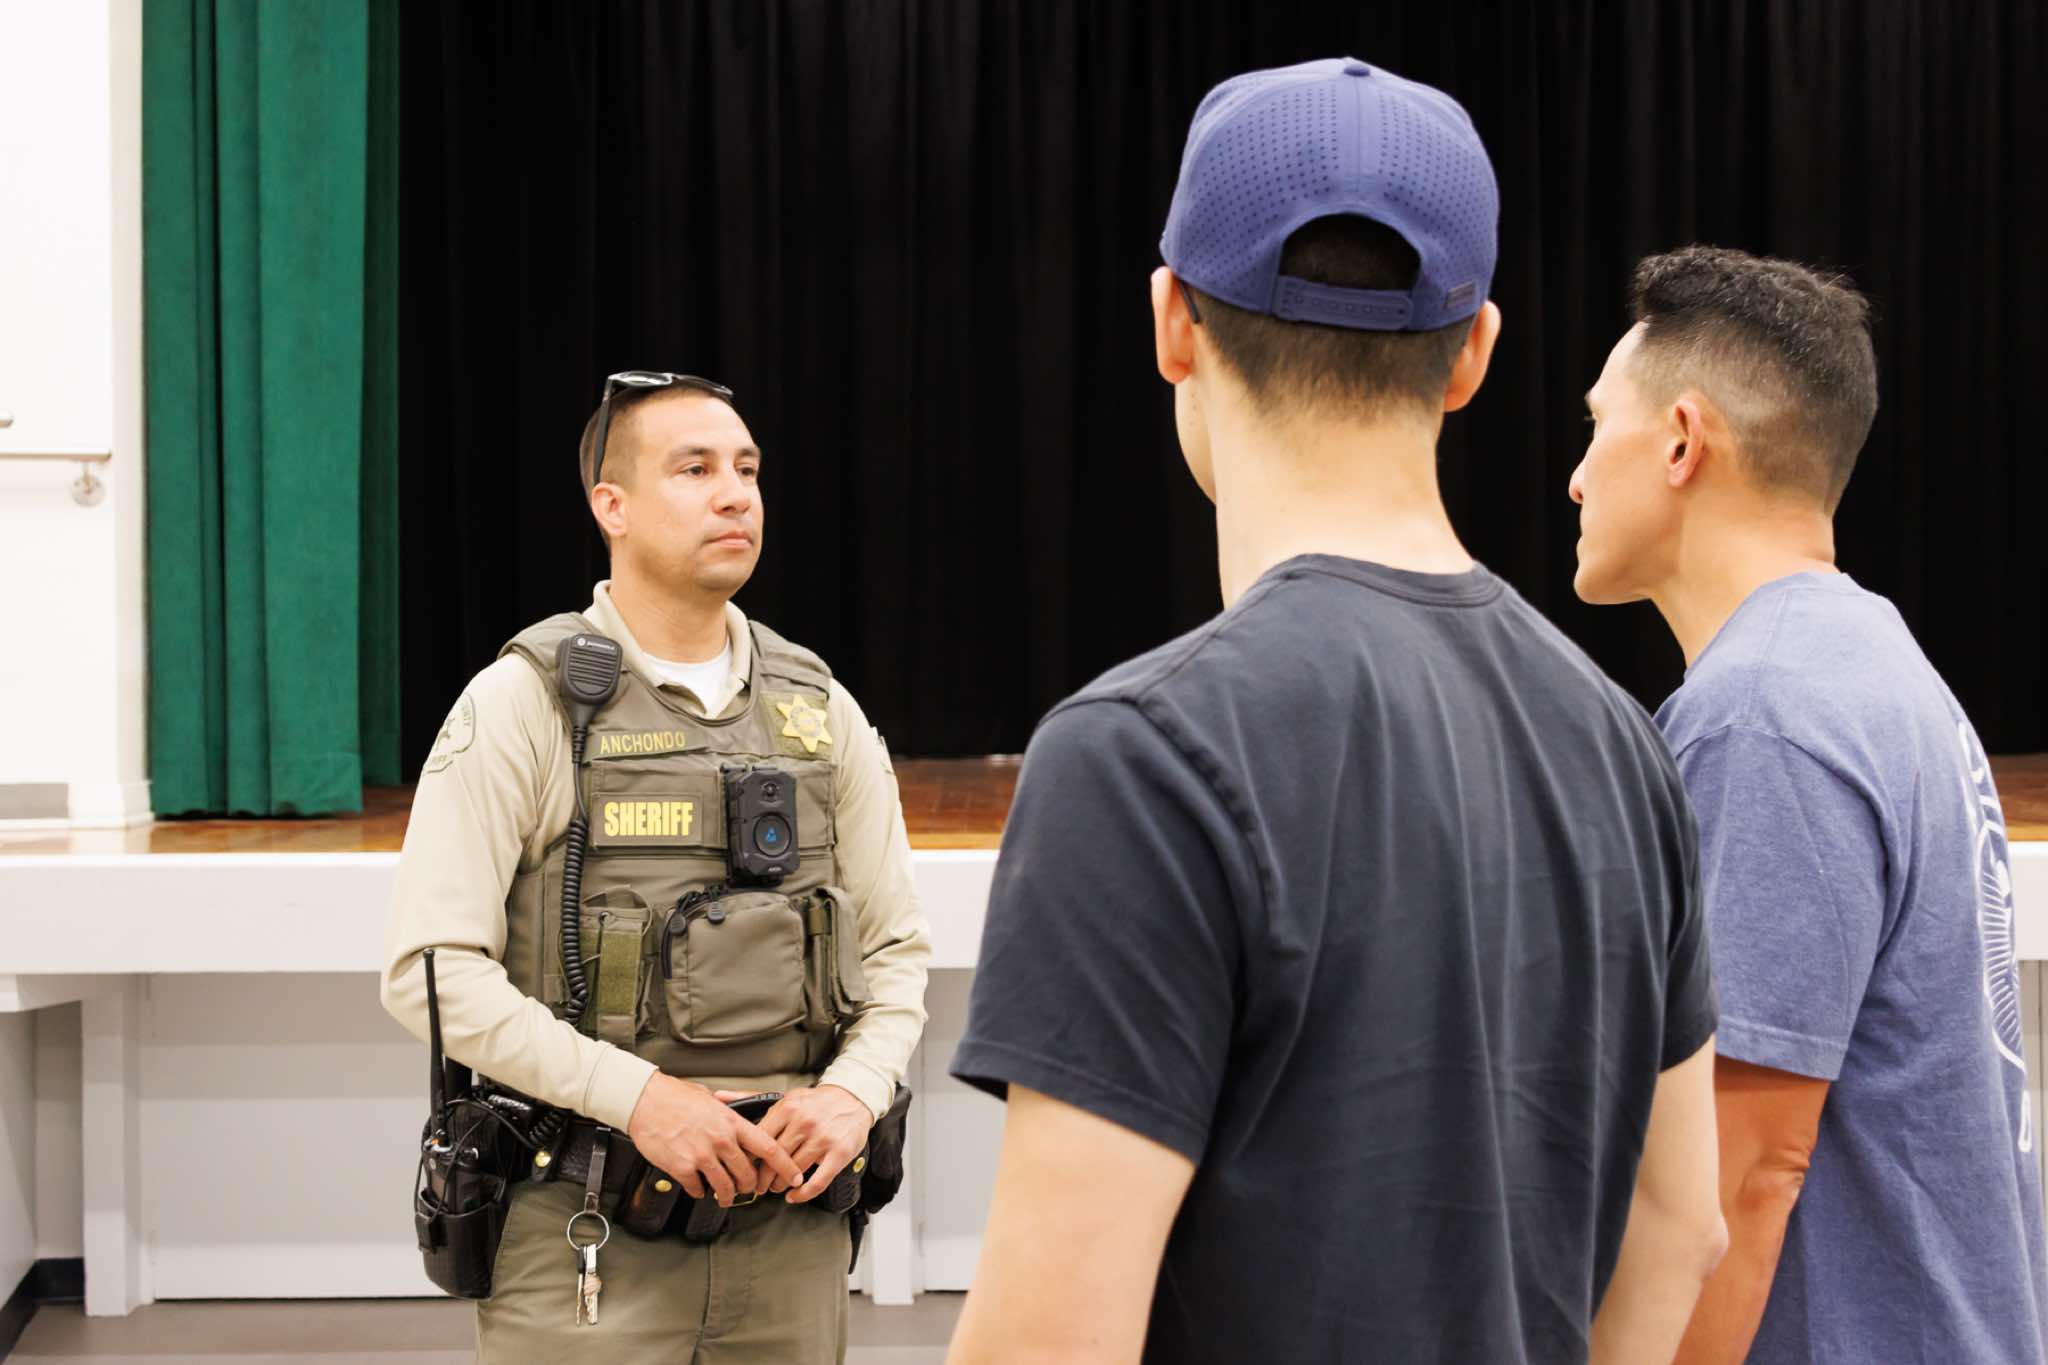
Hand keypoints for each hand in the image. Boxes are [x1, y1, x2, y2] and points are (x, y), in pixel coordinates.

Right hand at [627, 1073, 802, 1207]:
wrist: (645, 1100)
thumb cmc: (675, 1097)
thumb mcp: (710, 1100)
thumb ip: (727, 1115)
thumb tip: (736, 1124)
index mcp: (731, 1122)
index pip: (767, 1147)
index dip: (784, 1165)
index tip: (793, 1175)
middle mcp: (721, 1140)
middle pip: (747, 1173)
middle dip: (750, 1186)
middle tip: (749, 1188)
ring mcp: (702, 1156)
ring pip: (725, 1187)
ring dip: (727, 1195)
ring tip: (725, 1196)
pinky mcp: (682, 1168)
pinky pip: (698, 1189)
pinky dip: (700, 1192)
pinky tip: (699, 1188)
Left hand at [715, 1084, 873, 1203]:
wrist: (852, 1098)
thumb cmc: (814, 1102)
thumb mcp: (784, 1096)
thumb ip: (750, 1098)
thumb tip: (718, 1098)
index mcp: (787, 1108)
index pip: (759, 1141)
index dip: (749, 1160)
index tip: (745, 1169)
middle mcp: (804, 1123)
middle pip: (773, 1160)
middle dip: (762, 1178)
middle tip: (758, 1186)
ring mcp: (822, 1139)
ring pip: (792, 1172)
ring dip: (780, 1186)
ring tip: (776, 1188)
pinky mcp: (839, 1154)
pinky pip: (817, 1182)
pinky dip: (802, 1194)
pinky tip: (794, 1195)